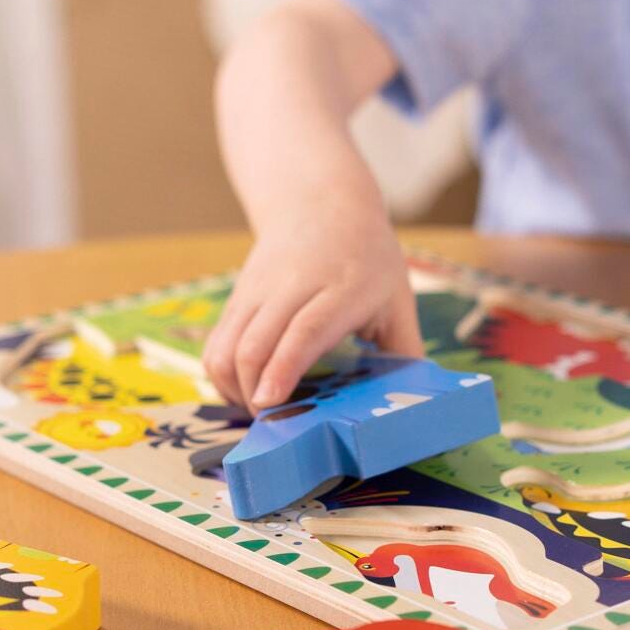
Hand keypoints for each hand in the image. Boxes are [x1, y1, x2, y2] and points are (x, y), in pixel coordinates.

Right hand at [202, 187, 421, 410]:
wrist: (321, 203)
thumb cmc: (368, 257)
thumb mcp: (397, 297)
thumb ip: (404, 349)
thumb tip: (413, 406)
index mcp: (343, 288)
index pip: (305, 330)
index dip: (284, 368)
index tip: (270, 402)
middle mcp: (292, 286)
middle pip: (256, 343)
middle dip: (254, 393)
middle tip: (275, 427)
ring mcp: (258, 291)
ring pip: (226, 346)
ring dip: (234, 388)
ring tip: (260, 411)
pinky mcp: (237, 297)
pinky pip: (216, 344)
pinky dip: (222, 376)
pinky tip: (246, 391)